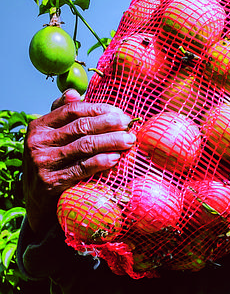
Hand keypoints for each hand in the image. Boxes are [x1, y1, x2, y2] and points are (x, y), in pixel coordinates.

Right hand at [23, 90, 133, 232]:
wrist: (37, 201)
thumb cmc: (51, 164)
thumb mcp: (50, 139)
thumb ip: (61, 116)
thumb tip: (74, 92)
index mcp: (38, 126)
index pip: (72, 110)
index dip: (99, 109)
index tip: (120, 112)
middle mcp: (37, 142)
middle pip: (81, 127)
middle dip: (109, 124)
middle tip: (129, 125)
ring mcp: (43, 162)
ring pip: (84, 146)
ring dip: (111, 141)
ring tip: (129, 140)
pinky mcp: (52, 182)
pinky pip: (82, 168)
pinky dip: (101, 161)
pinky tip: (116, 157)